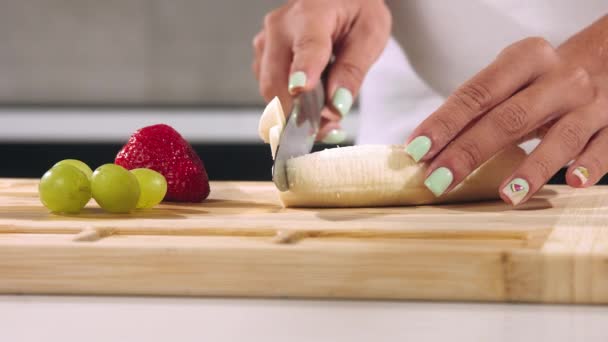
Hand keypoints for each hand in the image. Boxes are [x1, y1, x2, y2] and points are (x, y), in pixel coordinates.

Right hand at [252, 0, 390, 141]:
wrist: (339, 1)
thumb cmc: (355, 12)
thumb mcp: (371, 34)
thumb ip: (353, 70)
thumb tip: (336, 105)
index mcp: (312, 13)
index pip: (306, 45)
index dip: (303, 70)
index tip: (302, 90)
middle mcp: (279, 28)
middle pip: (277, 82)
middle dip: (301, 114)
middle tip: (330, 128)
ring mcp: (266, 44)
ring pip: (271, 93)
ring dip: (296, 114)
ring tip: (327, 117)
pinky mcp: (262, 60)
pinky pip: (271, 93)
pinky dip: (291, 108)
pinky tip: (314, 107)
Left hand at [404, 15, 607, 204]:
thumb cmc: (543, 81)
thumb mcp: (511, 82)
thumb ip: (477, 110)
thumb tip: (425, 149)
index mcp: (525, 60)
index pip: (477, 93)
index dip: (445, 122)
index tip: (417, 149)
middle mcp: (559, 79)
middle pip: (509, 118)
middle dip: (470, 151)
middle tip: (439, 180)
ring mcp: (591, 103)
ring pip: (562, 136)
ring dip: (532, 168)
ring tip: (505, 194)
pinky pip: (605, 146)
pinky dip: (589, 164)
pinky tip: (573, 182)